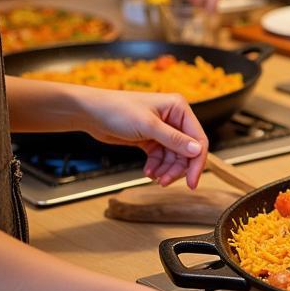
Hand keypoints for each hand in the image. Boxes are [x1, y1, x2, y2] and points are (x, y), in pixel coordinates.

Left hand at [76, 86, 208, 188]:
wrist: (91, 113)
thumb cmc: (117, 110)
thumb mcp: (148, 126)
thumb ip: (174, 140)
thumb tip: (198, 150)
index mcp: (178, 108)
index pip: (198, 138)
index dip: (197, 161)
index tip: (192, 181)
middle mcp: (173, 118)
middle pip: (186, 150)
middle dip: (177, 168)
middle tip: (165, 182)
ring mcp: (162, 129)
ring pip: (173, 156)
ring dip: (165, 169)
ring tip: (154, 177)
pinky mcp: (150, 138)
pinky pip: (160, 157)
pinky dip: (156, 166)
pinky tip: (148, 171)